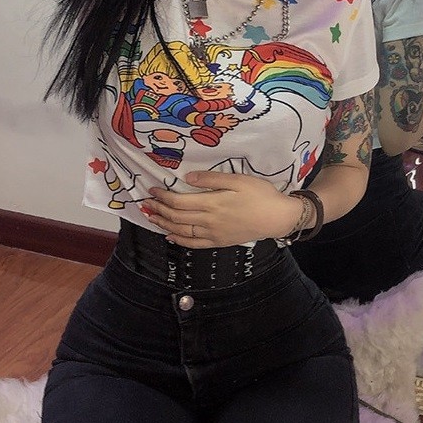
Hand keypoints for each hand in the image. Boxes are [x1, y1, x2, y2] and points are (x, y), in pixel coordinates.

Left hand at [144, 172, 301, 247]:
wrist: (277, 218)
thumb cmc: (260, 195)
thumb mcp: (238, 180)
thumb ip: (211, 179)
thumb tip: (187, 179)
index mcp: (212, 203)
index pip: (179, 202)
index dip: (163, 196)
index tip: (153, 189)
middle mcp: (209, 221)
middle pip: (177, 217)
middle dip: (159, 210)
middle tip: (145, 203)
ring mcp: (213, 234)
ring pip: (182, 231)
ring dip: (164, 224)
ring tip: (151, 218)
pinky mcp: (219, 242)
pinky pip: (194, 244)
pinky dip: (180, 240)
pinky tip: (171, 236)